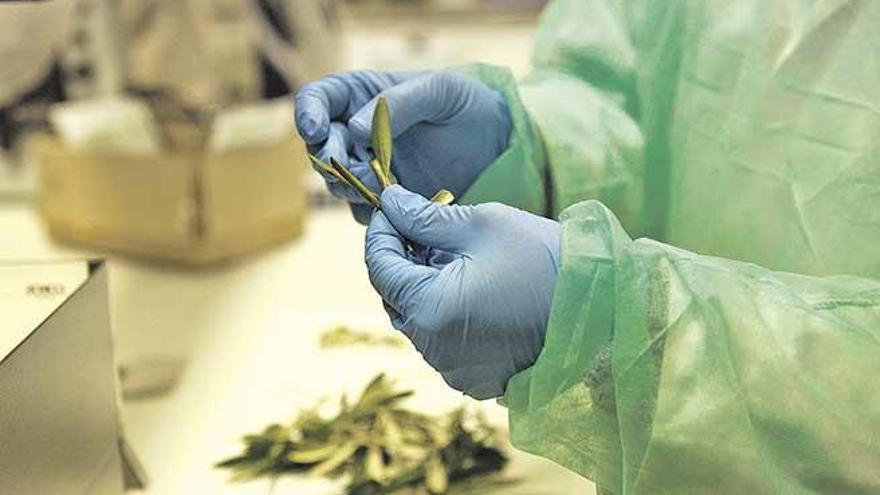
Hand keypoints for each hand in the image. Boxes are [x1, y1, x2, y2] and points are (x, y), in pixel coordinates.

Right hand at [295, 70, 511, 221]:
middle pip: (320, 148)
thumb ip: (398, 102)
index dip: (308, 114)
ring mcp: (369, 170)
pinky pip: (365, 212)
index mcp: (361, 96)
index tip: (315, 130)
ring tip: (385, 183)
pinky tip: (401, 206)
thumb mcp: (440, 90)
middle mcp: (356, 134)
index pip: (317, 100)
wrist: (497, 144)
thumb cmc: (468, 105)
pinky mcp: (386, 201)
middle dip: (330, 158)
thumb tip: (354, 130)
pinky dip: (377, 212)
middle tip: (353, 163)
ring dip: (353, 186)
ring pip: (338, 184)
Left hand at [365, 186, 560, 398]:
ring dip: (428, 286)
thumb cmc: (545, 261)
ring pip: (420, 319)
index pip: (380, 266)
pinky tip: (476, 288)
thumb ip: (426, 216)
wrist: (604, 310)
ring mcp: (454, 369)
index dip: (382, 231)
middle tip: (429, 228)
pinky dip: (449, 313)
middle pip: (396, 296)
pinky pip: (445, 341)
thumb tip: (390, 202)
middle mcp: (434, 349)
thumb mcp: (482, 224)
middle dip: (405, 259)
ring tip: (458, 256)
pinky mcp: (476, 378)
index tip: (394, 207)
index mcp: (429, 310)